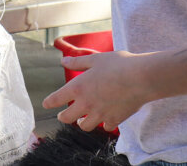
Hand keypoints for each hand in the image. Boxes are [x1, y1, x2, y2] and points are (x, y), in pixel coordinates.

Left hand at [41, 51, 155, 132]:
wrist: (140, 78)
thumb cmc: (118, 64)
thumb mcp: (95, 59)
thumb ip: (78, 62)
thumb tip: (63, 61)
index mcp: (78, 87)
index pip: (57, 98)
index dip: (49, 102)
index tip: (46, 104)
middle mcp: (86, 104)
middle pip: (67, 118)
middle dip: (63, 117)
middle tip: (62, 116)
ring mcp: (100, 114)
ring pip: (85, 126)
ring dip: (82, 123)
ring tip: (82, 121)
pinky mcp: (115, 120)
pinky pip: (105, 126)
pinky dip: (104, 124)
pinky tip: (105, 120)